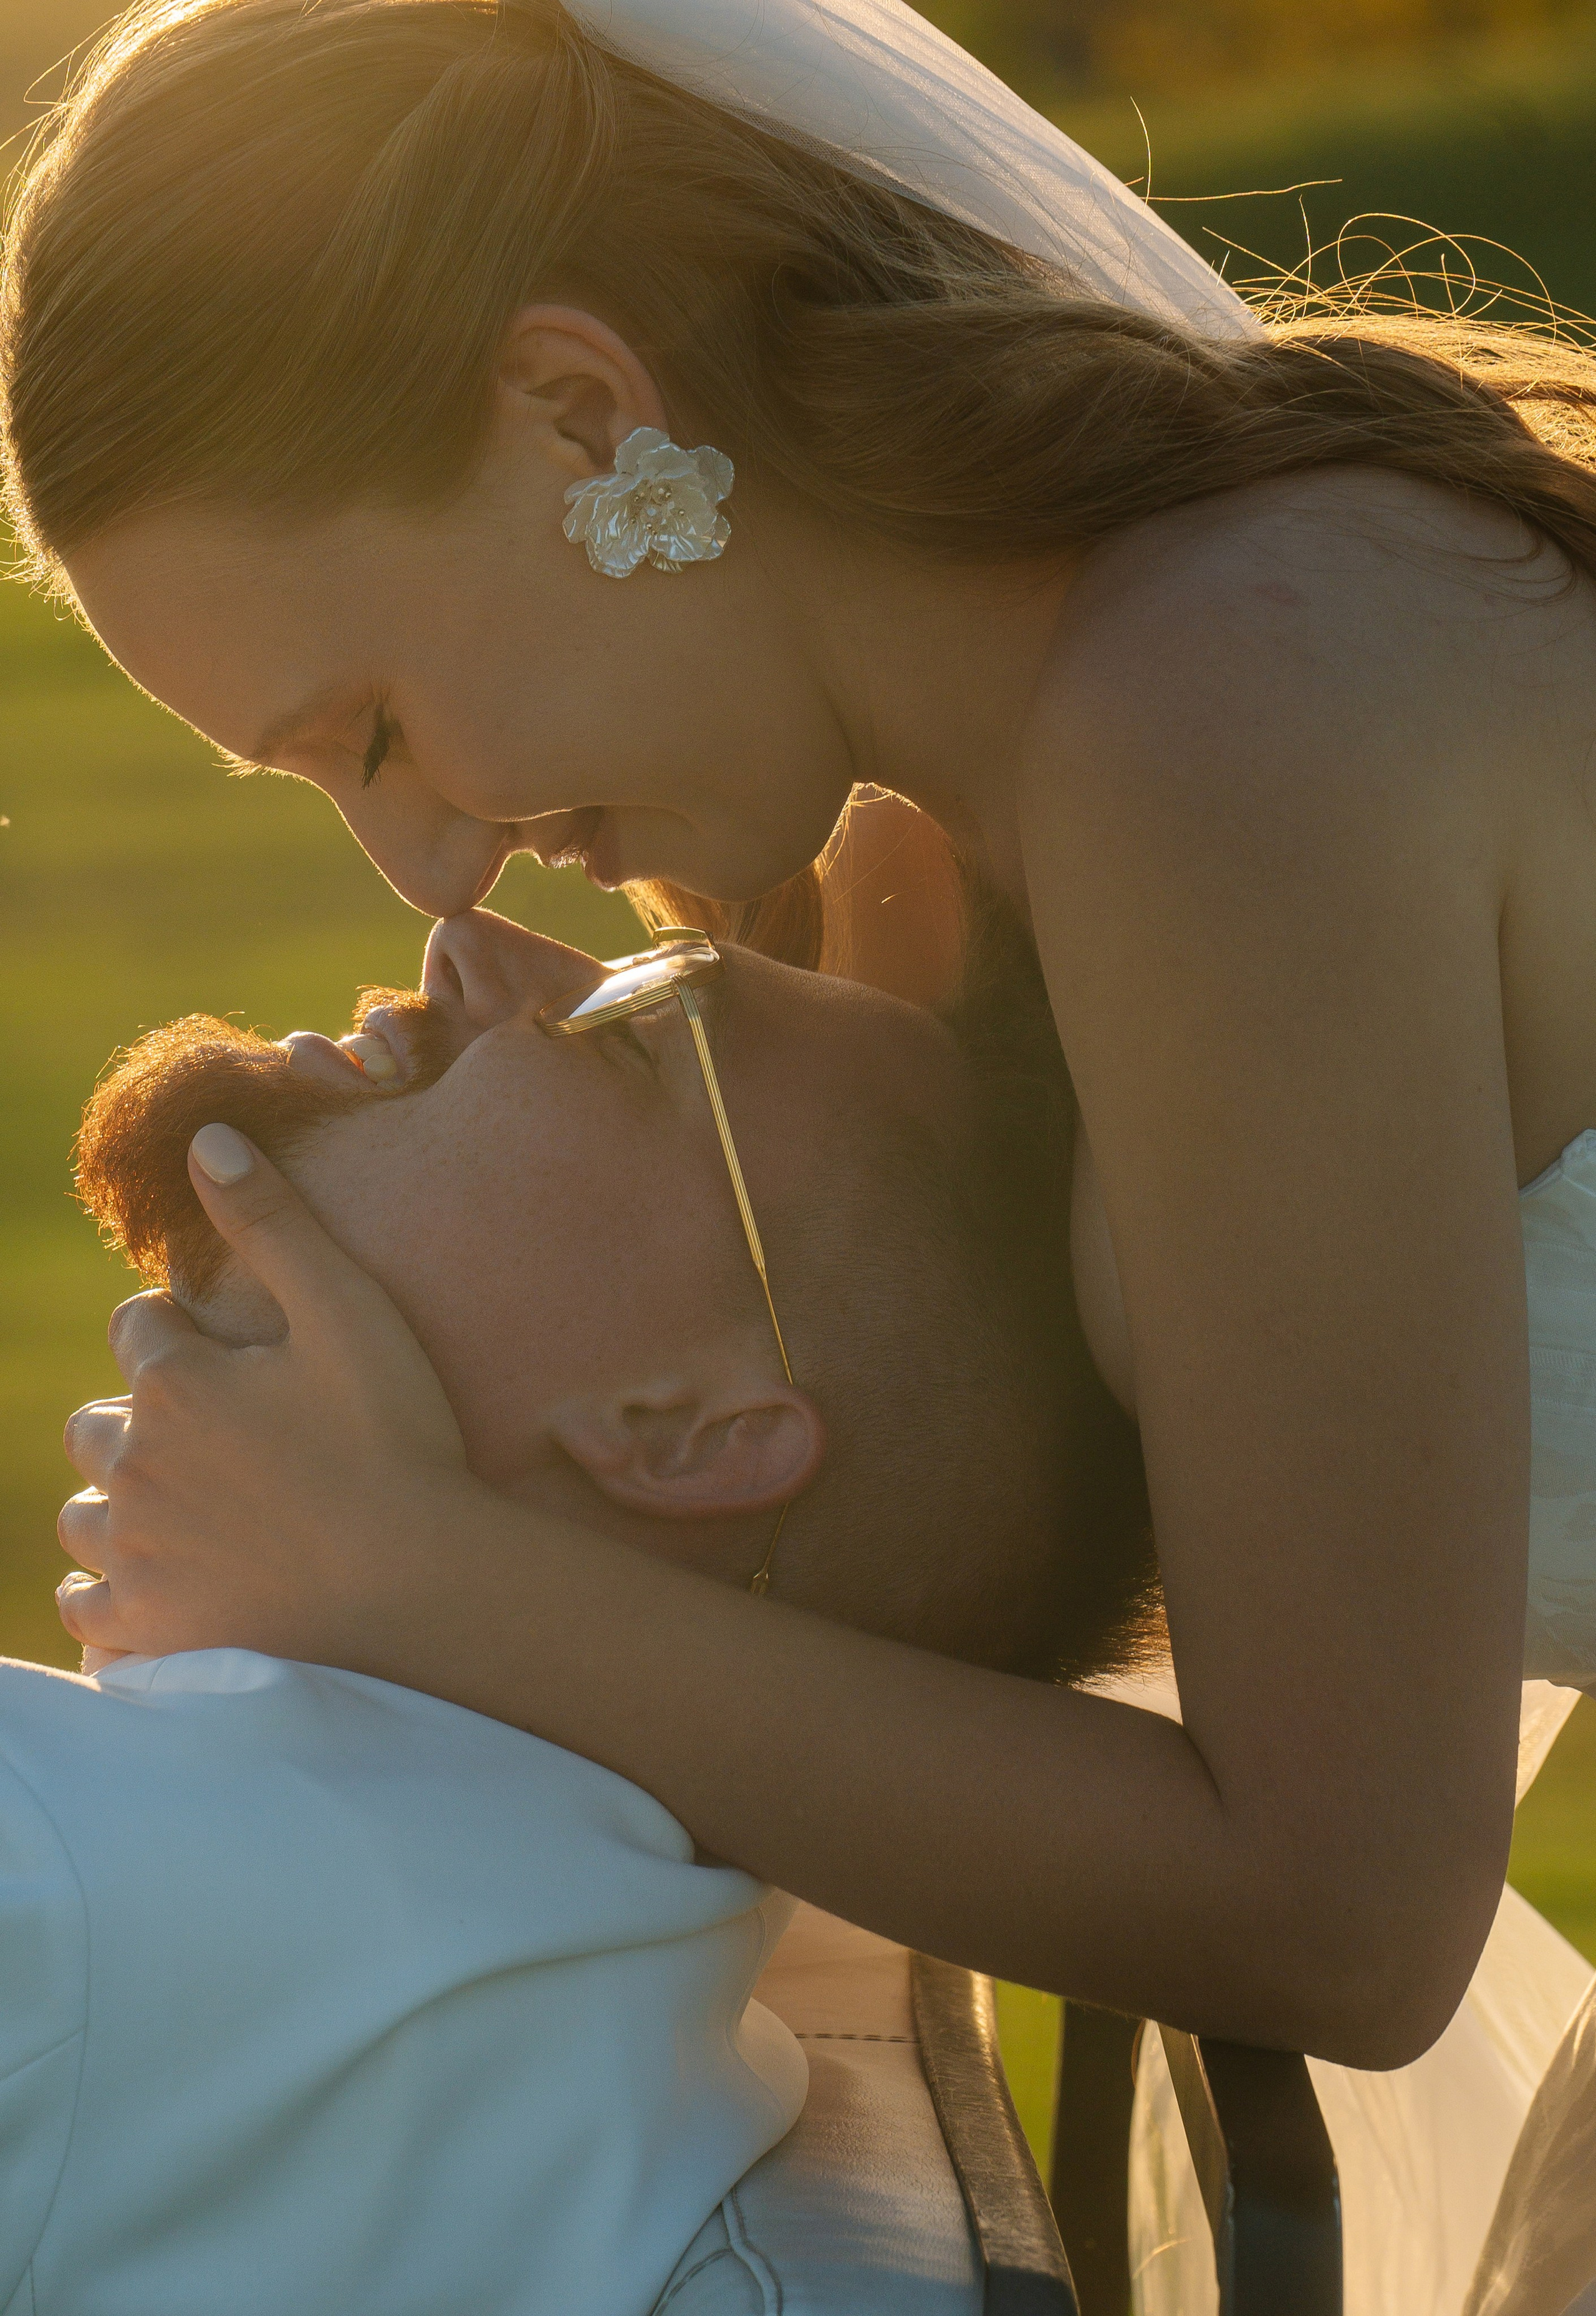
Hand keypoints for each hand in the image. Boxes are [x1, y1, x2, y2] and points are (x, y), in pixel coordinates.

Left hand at [58, 1123, 476, 1664]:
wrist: (417, 1587)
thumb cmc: (395, 1440)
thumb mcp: (347, 1310)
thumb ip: (272, 1221)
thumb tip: (204, 1135)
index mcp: (177, 1381)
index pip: (138, 1326)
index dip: (182, 1331)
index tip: (233, 1353)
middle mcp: (135, 1464)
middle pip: (97, 1424)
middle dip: (141, 1418)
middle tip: (218, 1436)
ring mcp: (135, 1552)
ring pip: (84, 1514)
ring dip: (119, 1503)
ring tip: (186, 1508)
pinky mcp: (147, 1626)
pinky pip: (88, 1606)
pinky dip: (111, 1592)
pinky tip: (161, 1584)